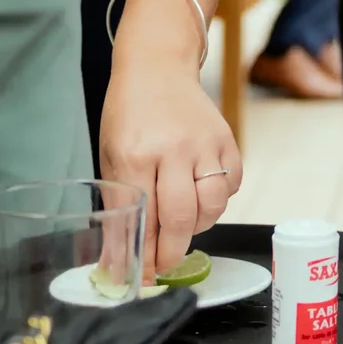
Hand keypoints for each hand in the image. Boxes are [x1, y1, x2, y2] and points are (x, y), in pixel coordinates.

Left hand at [99, 30, 241, 280]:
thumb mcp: (111, 157)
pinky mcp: (226, 138)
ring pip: (213, 206)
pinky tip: (201, 195)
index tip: (142, 276)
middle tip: (164, 264)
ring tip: (183, 224)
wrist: (157, 67)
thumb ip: (118, 207)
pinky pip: (231, 184)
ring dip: (199, 227)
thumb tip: (117, 259)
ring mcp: (204, 143)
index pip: (143, 219)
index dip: (143, 255)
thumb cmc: (128, 114)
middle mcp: (173, 149)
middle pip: (182, 219)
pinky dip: (219, 199)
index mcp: (135, 154)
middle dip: (172, 252)